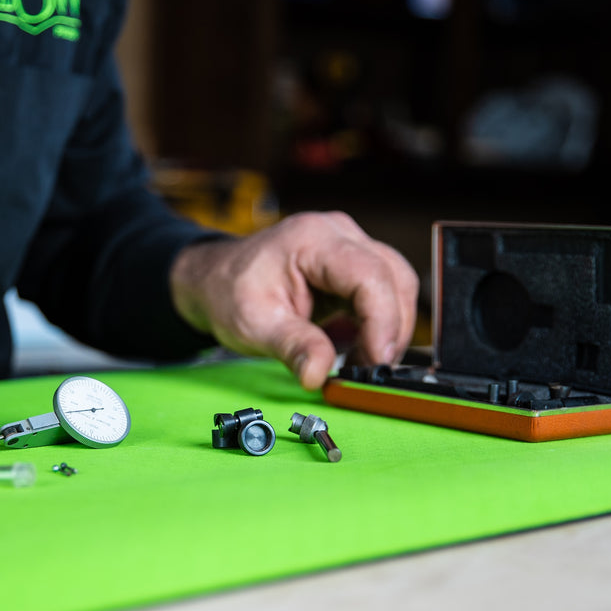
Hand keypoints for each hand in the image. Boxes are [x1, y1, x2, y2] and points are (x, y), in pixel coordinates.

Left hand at [170, 211, 418, 390]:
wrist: (215, 280)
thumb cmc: (229, 292)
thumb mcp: (254, 324)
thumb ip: (292, 347)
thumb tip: (319, 375)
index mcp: (312, 239)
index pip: (370, 274)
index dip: (383, 319)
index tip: (378, 360)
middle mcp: (338, 234)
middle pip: (394, 278)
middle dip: (390, 329)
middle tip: (369, 371)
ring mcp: (348, 246)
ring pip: (396, 285)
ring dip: (389, 329)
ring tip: (360, 364)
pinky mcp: (351, 265)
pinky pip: (384, 292)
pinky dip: (378, 324)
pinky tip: (356, 349)